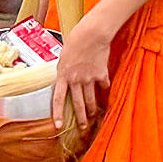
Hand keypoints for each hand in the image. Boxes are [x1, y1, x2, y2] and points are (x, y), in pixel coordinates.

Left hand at [52, 15, 115, 132]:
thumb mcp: (64, 57)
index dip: (58, 113)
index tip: (58, 126)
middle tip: (83, 128)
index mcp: (63, 75)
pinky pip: (103, 86)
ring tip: (94, 115)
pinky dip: (103, 87)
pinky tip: (104, 88)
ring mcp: (89, 78)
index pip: (58, 99)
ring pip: (91, 99)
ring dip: (92, 109)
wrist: (92, 33)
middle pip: (78, 104)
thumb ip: (64, 70)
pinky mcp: (101, 75)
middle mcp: (75, 80)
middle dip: (81, 118)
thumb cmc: (76, 40)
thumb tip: (65, 79)